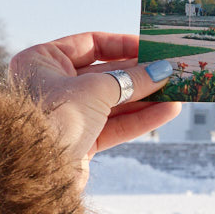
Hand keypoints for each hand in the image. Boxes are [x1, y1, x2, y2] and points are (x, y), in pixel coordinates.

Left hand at [9, 32, 180, 186]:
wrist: (37, 169)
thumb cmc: (57, 115)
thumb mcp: (98, 88)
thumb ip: (132, 79)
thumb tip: (162, 70)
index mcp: (43, 60)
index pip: (90, 44)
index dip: (123, 46)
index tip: (151, 48)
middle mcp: (52, 85)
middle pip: (105, 75)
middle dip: (140, 75)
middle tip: (170, 72)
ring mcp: (67, 115)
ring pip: (113, 102)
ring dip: (145, 98)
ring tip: (177, 92)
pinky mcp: (79, 141)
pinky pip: (113, 125)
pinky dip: (139, 119)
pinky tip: (167, 112)